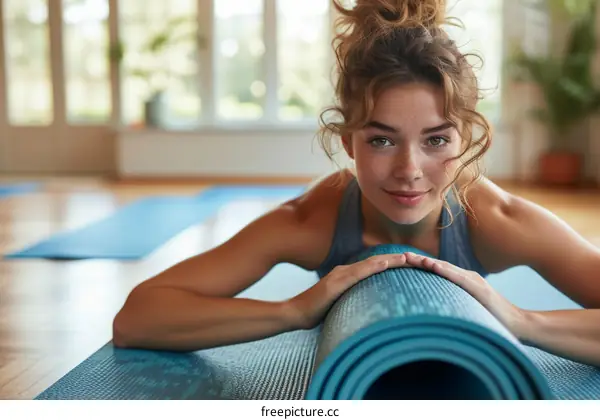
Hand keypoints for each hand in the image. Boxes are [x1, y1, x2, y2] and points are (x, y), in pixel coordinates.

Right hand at [286, 253, 407, 329]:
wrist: (296, 314)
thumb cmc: (316, 313)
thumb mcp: (339, 306)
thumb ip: (352, 303)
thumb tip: (368, 311)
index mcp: (347, 277)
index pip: (374, 269)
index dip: (392, 265)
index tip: (410, 265)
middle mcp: (345, 272)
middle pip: (376, 263)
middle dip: (396, 260)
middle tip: (417, 258)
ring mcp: (340, 275)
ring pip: (370, 264)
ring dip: (390, 260)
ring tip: (408, 258)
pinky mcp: (336, 283)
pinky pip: (358, 273)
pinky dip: (373, 267)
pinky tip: (385, 264)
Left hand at [403, 252, 527, 337]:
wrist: (517, 325)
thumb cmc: (490, 319)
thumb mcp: (466, 309)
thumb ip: (452, 304)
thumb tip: (432, 310)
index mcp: (462, 282)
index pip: (437, 271)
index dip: (420, 265)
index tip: (402, 262)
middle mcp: (467, 277)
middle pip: (438, 266)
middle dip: (419, 260)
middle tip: (400, 255)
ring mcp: (474, 281)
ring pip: (446, 269)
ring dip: (427, 262)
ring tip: (411, 258)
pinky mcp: (480, 289)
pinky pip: (459, 278)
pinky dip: (445, 271)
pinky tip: (433, 266)